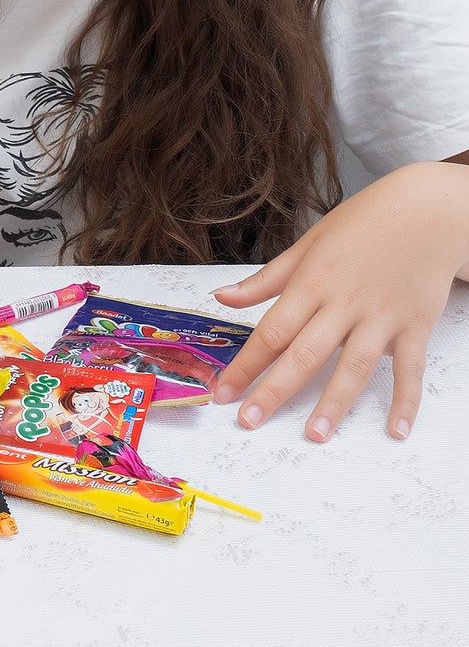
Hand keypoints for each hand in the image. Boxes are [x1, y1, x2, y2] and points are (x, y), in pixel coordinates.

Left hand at [212, 162, 468, 440]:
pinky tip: (395, 430)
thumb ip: (266, 279)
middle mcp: (344, 303)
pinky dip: (406, 400)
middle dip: (274, 390)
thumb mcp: (307, 244)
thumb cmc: (362, 225)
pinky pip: (410, 369)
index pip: (270, 331)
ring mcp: (381, 317)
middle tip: (249, 421)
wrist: (425, 211)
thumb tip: (223, 297)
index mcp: (311, 283)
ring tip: (314, 435)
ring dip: (334, 404)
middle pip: (304, 353)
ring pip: (354, 367)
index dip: (244, 365)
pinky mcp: (415, 325)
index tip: (222, 392)